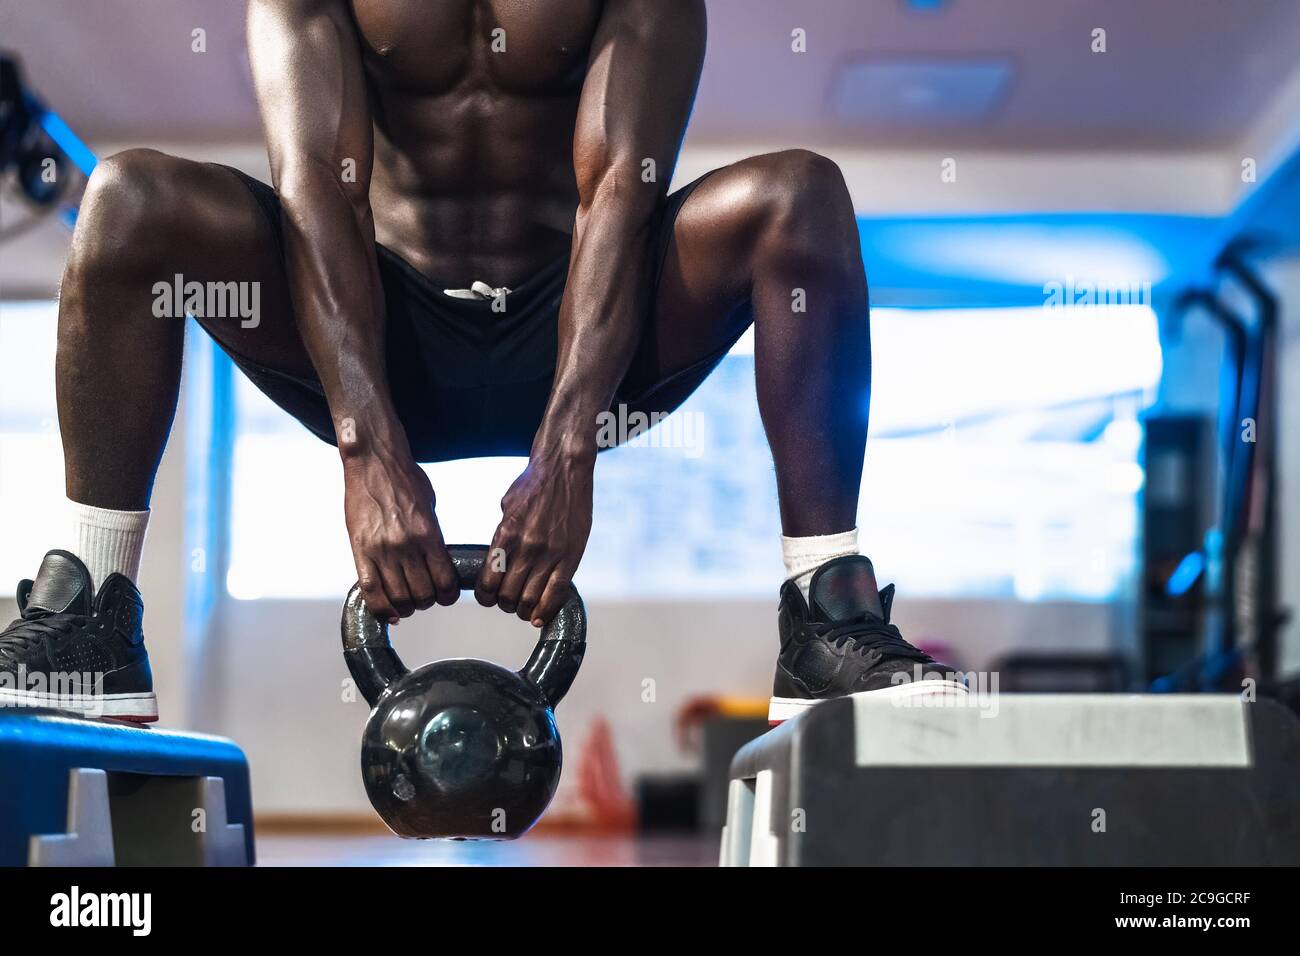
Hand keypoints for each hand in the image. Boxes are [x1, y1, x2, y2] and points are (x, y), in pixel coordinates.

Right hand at [344, 452, 458, 623]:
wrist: (374, 461)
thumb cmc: (405, 480)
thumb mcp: (429, 507)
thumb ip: (433, 537)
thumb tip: (437, 564)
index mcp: (429, 534)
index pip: (445, 582)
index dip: (447, 596)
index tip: (445, 596)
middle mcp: (406, 545)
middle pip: (422, 595)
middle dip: (427, 602)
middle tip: (425, 598)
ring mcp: (381, 549)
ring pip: (398, 598)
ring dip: (406, 607)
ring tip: (407, 603)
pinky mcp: (360, 549)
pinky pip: (370, 590)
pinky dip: (381, 608)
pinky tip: (390, 611)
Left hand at [477, 447, 593, 625]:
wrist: (564, 467)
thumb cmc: (533, 484)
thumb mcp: (507, 507)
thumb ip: (503, 535)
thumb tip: (498, 560)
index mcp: (506, 534)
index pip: (488, 582)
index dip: (485, 597)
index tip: (487, 597)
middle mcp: (527, 547)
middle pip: (508, 595)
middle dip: (504, 604)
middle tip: (506, 601)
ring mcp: (551, 553)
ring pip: (531, 599)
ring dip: (523, 610)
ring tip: (522, 608)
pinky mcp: (571, 555)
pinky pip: (558, 593)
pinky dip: (546, 610)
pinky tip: (539, 616)